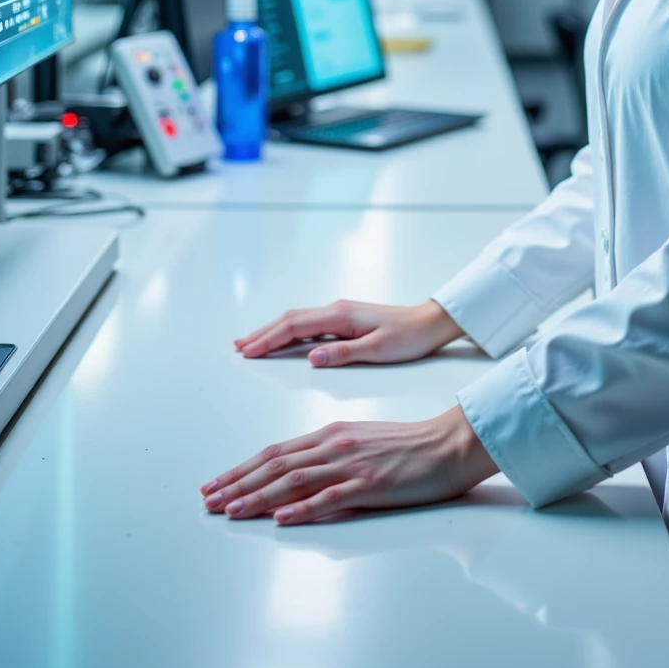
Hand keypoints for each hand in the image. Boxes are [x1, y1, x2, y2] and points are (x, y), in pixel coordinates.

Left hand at [200, 405, 497, 524]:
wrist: (449, 443)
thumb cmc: (410, 444)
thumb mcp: (362, 441)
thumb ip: (329, 457)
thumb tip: (297, 484)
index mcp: (331, 433)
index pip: (276, 453)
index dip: (242, 469)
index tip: (218, 484)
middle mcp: (335, 445)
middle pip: (276, 465)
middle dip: (238, 483)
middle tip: (208, 500)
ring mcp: (351, 465)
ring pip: (294, 481)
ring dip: (257, 497)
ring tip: (231, 511)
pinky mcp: (371, 485)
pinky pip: (330, 498)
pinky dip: (302, 508)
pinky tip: (281, 519)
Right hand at [233, 298, 462, 366]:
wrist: (429, 323)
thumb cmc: (408, 338)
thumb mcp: (377, 350)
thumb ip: (343, 354)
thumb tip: (311, 358)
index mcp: (340, 316)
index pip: (295, 327)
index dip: (268, 339)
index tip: (248, 352)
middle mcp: (337, 310)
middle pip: (290, 319)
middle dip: (263, 332)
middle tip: (239, 347)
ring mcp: (340, 313)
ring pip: (298, 319)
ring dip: (273, 330)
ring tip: (252, 342)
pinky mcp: (345, 319)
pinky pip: (309, 323)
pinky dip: (290, 331)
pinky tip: (285, 339)